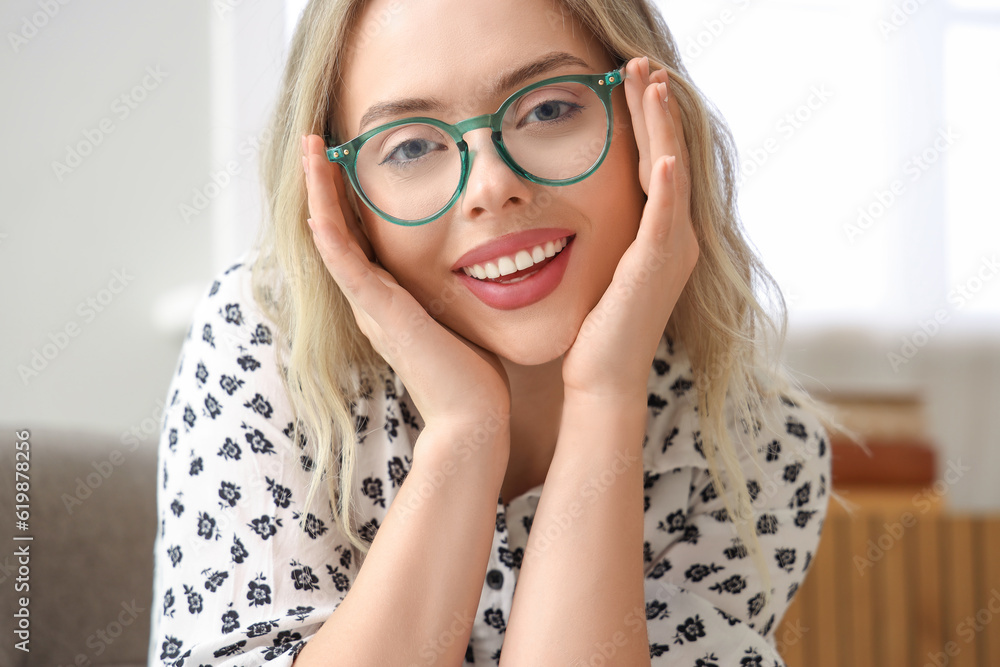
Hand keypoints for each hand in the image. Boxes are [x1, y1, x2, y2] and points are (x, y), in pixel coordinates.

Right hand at [301, 135, 511, 432]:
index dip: (346, 196)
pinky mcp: (379, 313)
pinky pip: (344, 263)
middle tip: (313, 140)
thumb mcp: (461, 316)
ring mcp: (370, 306)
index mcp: (388, 298)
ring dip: (318, 192)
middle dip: (323, 183)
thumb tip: (481, 264)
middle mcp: (370, 299)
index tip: (344, 156)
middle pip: (337, 229)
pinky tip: (317, 199)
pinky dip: (329, 229)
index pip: (359, 235)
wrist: (472, 418)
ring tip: (309, 147)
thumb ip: (456, 291)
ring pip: (331, 237)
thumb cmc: (474, 374)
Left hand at [560, 57, 698, 402]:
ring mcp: (669, 252)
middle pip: (668, 155)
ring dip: (661, 128)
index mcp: (658, 235)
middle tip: (643, 65)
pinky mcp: (656, 269)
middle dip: (655, 108)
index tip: (630, 81)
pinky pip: (664, 218)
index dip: (646, 120)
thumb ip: (599, 237)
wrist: (600, 379)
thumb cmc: (592, 330)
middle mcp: (673, 237)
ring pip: (670, 174)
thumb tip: (571, 211)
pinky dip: (665, 186)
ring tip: (651, 83)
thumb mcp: (597, 270)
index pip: (654, 162)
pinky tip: (661, 155)